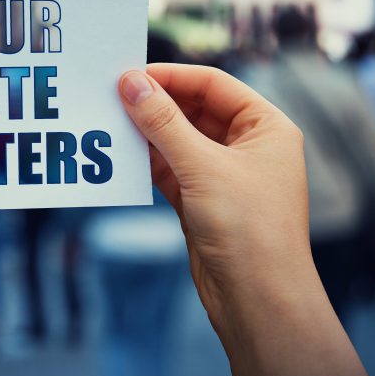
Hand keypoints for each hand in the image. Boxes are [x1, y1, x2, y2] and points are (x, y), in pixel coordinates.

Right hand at [119, 63, 311, 332]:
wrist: (258, 302)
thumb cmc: (249, 229)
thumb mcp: (202, 167)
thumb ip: (163, 122)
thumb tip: (131, 83)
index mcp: (266, 127)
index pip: (214, 84)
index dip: (172, 76)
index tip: (130, 73)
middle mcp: (248, 147)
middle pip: (194, 109)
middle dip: (155, 103)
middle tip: (112, 95)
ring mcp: (224, 176)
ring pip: (178, 140)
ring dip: (147, 133)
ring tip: (108, 121)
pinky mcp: (203, 202)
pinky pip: (170, 169)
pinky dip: (146, 161)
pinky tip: (118, 155)